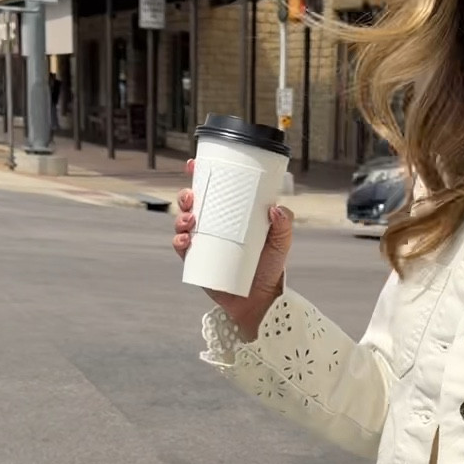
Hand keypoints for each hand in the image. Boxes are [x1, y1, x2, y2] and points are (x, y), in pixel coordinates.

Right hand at [173, 159, 293, 339]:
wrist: (260, 299)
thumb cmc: (270, 266)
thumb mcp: (281, 242)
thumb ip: (284, 223)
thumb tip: (274, 208)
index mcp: (231, 213)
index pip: (214, 189)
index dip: (201, 174)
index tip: (194, 164)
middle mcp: (214, 225)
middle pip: (192, 203)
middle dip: (185, 195)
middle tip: (191, 196)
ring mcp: (203, 242)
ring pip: (182, 222)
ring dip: (181, 216)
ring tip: (191, 220)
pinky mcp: (196, 261)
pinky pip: (180, 247)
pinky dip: (179, 241)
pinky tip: (185, 240)